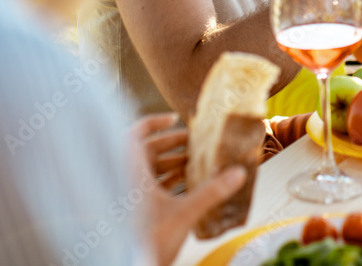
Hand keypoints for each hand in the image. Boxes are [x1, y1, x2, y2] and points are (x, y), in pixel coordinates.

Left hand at [132, 113, 246, 265]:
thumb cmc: (147, 242)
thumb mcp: (185, 213)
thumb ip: (212, 192)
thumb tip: (237, 174)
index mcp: (131, 172)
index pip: (136, 134)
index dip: (154, 122)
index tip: (173, 118)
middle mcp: (125, 180)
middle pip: (145, 151)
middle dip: (171, 145)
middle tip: (192, 143)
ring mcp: (126, 196)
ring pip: (147, 170)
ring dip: (170, 165)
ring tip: (193, 163)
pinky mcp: (131, 211)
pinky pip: (147, 187)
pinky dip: (164, 181)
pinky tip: (184, 185)